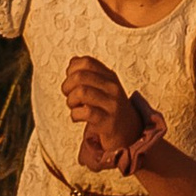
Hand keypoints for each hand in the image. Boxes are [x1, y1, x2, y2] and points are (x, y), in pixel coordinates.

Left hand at [63, 53, 143, 171]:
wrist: (128, 133)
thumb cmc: (109, 110)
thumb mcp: (103, 88)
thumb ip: (89, 75)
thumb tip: (73, 62)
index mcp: (110, 77)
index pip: (87, 62)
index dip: (72, 70)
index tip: (71, 81)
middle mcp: (113, 88)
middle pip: (81, 76)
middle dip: (67, 86)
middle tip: (69, 96)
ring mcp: (112, 104)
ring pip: (82, 92)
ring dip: (71, 101)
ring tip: (74, 106)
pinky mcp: (108, 122)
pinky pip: (86, 112)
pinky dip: (75, 114)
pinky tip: (78, 117)